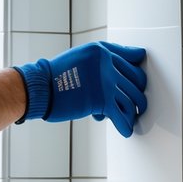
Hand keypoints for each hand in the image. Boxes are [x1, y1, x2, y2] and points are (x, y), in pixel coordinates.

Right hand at [15, 41, 146, 137]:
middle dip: (139, 92)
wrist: (41, 88)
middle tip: (138, 101)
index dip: (137, 71)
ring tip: (133, 116)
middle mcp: (107, 64)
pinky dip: (126, 125)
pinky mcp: (102, 102)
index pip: (132, 59)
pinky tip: (126, 130)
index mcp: (102, 51)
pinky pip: (122, 116)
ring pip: (133, 99)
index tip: (140, 80)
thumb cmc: (57, 73)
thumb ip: (102, 57)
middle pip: (137, 80)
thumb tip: (119, 64)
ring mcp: (106, 83)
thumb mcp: (81, 55)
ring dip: (135, 111)